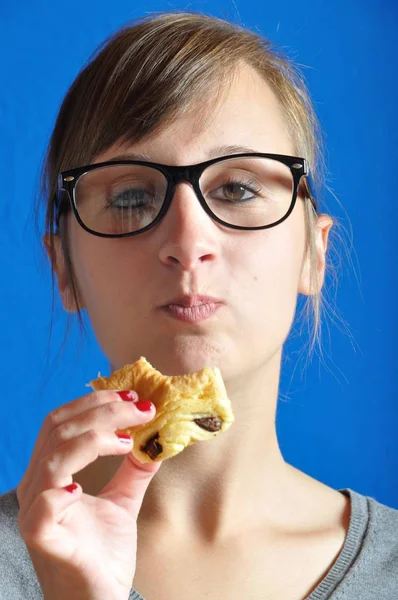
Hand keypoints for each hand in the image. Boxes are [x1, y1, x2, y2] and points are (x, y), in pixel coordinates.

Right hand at [17, 390, 160, 599]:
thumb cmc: (102, 553)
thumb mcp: (123, 501)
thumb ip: (134, 469)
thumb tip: (156, 436)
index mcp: (51, 473)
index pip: (61, 421)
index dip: (94, 402)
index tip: (132, 396)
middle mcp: (38, 486)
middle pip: (59, 429)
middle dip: (103, 410)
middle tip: (141, 408)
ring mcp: (37, 512)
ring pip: (53, 457)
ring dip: (94, 437)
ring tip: (128, 439)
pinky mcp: (43, 539)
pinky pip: (44, 507)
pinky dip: (63, 490)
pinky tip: (86, 486)